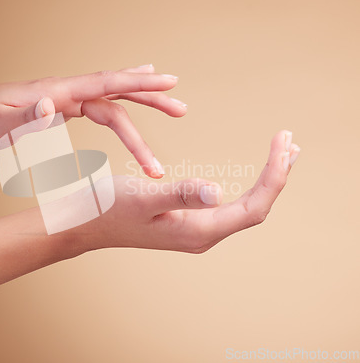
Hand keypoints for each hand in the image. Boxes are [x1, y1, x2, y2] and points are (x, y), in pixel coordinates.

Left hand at [0, 65, 185, 177]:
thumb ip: (25, 121)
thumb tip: (55, 109)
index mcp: (54, 92)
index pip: (105, 84)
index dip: (139, 83)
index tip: (170, 82)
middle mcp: (63, 91)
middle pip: (115, 92)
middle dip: (150, 99)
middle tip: (181, 108)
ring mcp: (61, 99)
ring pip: (109, 100)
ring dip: (139, 106)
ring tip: (169, 108)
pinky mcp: (57, 108)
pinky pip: (95, 105)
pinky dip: (118, 102)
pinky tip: (126, 100)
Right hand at [75, 131, 299, 253]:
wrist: (86, 225)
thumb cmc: (109, 209)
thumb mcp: (143, 196)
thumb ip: (180, 194)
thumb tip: (219, 191)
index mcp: (198, 231)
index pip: (254, 207)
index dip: (275, 176)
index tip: (283, 142)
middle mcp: (203, 235)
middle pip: (255, 208)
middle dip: (277, 175)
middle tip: (290, 142)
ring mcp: (197, 231)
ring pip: (244, 207)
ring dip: (265, 181)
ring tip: (282, 154)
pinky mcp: (189, 222)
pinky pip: (229, 206)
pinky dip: (246, 185)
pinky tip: (250, 175)